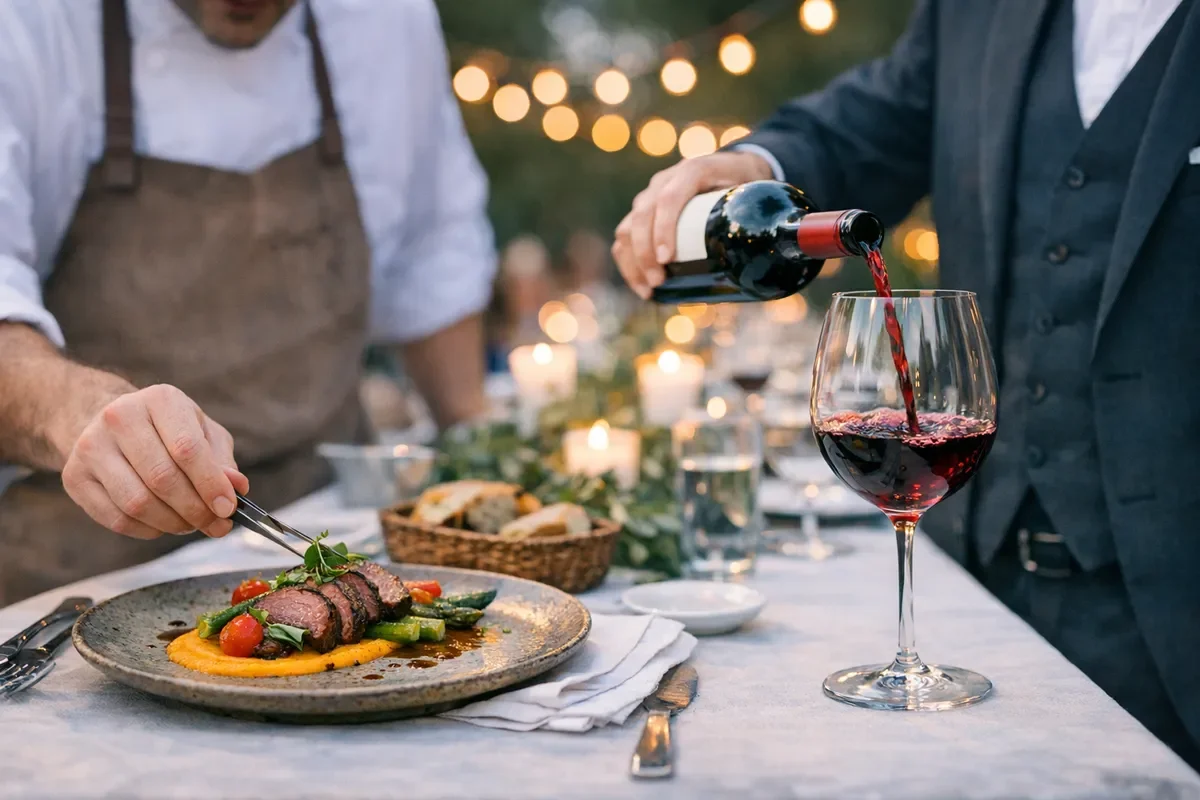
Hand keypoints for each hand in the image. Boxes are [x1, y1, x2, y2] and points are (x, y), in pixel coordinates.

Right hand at [61, 385, 249, 539]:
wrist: (110, 423)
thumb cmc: (168, 429)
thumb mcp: (202, 432)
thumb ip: (222, 460)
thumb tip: (236, 488)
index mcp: (159, 400)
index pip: (187, 449)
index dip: (211, 484)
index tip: (228, 509)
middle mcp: (119, 417)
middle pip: (162, 479)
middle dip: (195, 510)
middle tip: (216, 525)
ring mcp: (91, 447)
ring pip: (137, 503)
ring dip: (172, 523)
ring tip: (192, 525)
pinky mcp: (75, 477)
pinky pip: (116, 519)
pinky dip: (148, 530)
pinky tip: (164, 524)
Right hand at [612, 150, 774, 298]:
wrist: (736, 167)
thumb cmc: (750, 184)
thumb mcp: (760, 190)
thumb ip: (772, 213)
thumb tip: (794, 248)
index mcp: (693, 171)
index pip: (670, 198)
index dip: (663, 228)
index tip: (666, 259)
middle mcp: (666, 180)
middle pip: (643, 215)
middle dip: (645, 253)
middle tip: (659, 282)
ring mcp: (651, 195)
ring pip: (628, 226)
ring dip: (632, 261)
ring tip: (649, 289)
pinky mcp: (645, 212)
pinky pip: (625, 235)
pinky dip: (627, 261)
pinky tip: (639, 284)